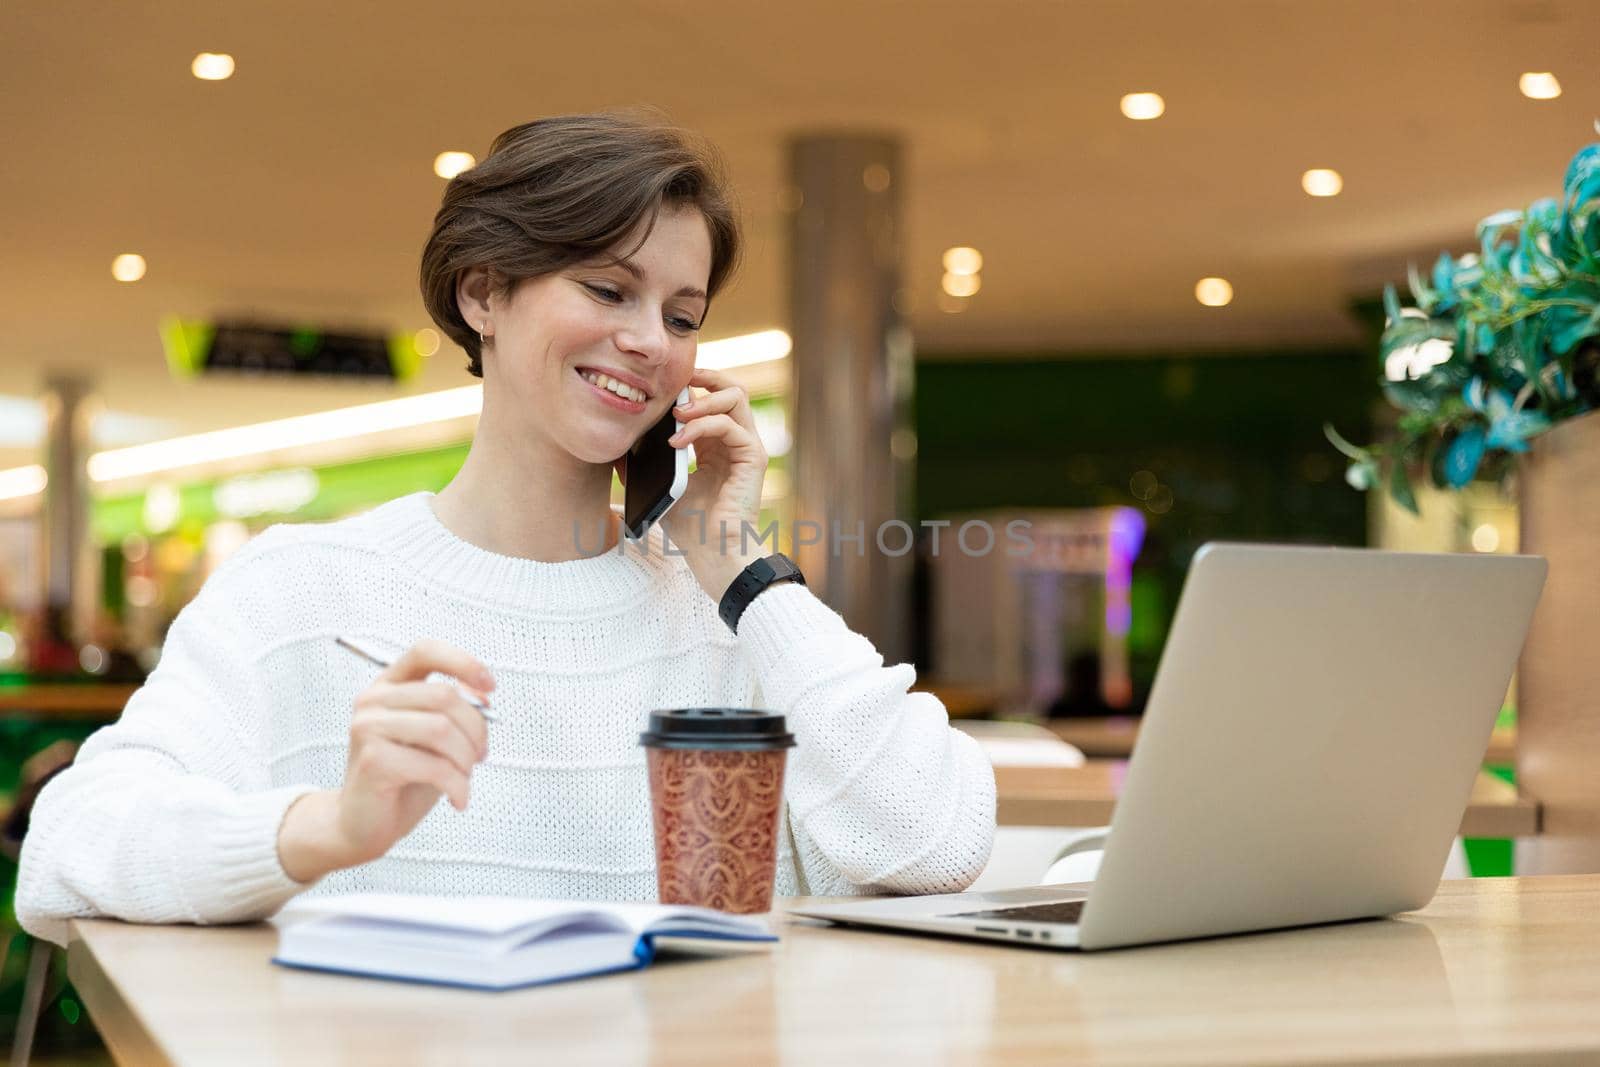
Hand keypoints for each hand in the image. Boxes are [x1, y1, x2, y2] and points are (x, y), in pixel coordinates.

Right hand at [277, 640, 493, 883]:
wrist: (363, 824)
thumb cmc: (404, 779)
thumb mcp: (437, 739)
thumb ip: (456, 712)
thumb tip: (485, 694)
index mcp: (389, 686)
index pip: (425, 651)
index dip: (463, 662)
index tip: (491, 686)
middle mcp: (373, 700)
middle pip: (444, 696)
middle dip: (476, 729)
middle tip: (480, 755)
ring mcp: (368, 729)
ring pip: (442, 729)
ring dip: (466, 759)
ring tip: (465, 778)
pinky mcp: (373, 761)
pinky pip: (434, 766)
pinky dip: (457, 785)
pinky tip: (458, 798)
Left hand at [659, 368, 768, 596]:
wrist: (713, 554)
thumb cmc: (691, 527)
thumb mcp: (660, 486)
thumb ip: (644, 464)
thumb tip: (614, 447)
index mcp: (716, 443)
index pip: (711, 396)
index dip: (690, 384)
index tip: (660, 384)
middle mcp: (735, 440)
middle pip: (731, 386)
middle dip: (706, 375)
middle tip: (678, 380)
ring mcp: (747, 447)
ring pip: (736, 396)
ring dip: (703, 398)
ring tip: (677, 412)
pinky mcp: (753, 458)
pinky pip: (730, 425)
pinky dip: (701, 426)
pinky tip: (678, 440)